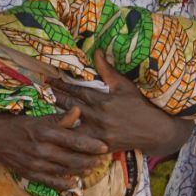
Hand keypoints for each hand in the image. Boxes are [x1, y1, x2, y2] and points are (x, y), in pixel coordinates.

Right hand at [0, 107, 111, 190]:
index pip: (74, 140)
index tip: (105, 146)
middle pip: (73, 158)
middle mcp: (41, 149)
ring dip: (81, 172)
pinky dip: (64, 184)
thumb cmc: (15, 124)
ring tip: (93, 169)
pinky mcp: (30, 173)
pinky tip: (74, 183)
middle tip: (103, 160)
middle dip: (90, 161)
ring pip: (65, 171)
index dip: (91, 145)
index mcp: (44, 131)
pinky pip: (51, 182)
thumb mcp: (36, 117)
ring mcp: (36, 163)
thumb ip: (59, 118)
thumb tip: (79, 111)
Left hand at [54, 51, 193, 157]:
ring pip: (72, 126)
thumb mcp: (124, 85)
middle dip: (54, 98)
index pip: (76, 90)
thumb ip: (107, 70)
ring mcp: (98, 133)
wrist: (154, 130)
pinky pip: (81, 144)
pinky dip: (69, 140)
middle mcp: (98, 116)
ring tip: (42, 113)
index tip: (47, 79)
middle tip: (40, 92)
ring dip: (57, 119)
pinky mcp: (101, 146)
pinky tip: (56, 138)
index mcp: (102, 100)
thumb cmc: (139, 105)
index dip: (60, 84)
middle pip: (70, 106)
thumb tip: (96, 50)